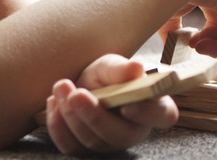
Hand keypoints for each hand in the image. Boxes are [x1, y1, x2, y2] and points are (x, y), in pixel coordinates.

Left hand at [43, 54, 176, 155]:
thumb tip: (136, 69)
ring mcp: (110, 144)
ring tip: (61, 87)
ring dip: (72, 115)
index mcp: (154, 107)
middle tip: (77, 94)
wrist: (84, 86)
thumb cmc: (107, 76)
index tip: (128, 106)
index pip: (162, 115)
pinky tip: (53, 102)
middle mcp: (135, 131)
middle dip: (95, 116)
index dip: (147, 114)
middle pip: (120, 135)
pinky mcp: (86, 150)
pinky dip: (58, 125)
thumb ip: (122, 69)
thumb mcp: (113, 65)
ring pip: (93, 141)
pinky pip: (71, 146)